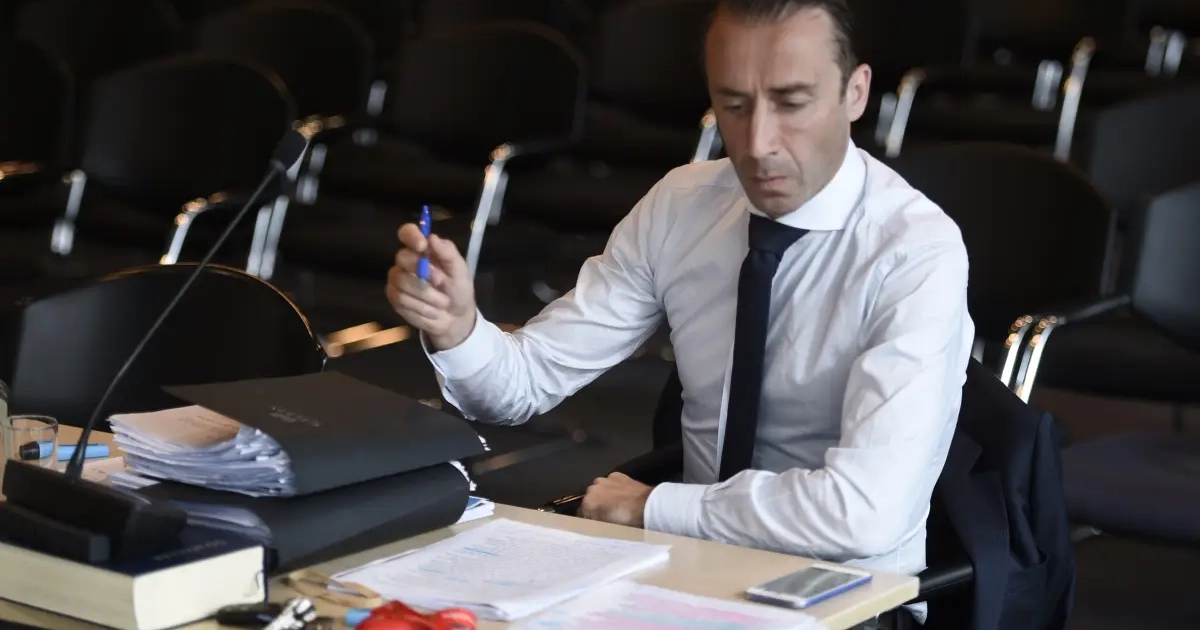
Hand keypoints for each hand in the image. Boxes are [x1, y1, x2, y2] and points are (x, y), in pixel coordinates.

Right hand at [387, 224, 476, 349]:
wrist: (456, 317)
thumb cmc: (458, 288)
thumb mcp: (460, 270)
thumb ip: (448, 252)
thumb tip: (432, 237)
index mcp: (423, 249)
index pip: (407, 233)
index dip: (411, 236)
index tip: (422, 246)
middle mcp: (406, 261)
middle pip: (402, 258)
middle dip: (423, 272)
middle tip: (440, 281)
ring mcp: (397, 279)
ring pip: (402, 282)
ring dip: (427, 295)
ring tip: (442, 302)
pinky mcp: (394, 297)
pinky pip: (401, 299)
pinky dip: (421, 307)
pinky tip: (432, 310)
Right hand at [579, 473, 652, 527]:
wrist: (647, 506)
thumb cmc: (626, 521)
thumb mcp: (607, 528)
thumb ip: (596, 524)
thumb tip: (593, 523)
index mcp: (587, 503)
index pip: (581, 513)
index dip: (588, 520)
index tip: (595, 525)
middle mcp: (592, 488)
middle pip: (589, 499)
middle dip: (595, 506)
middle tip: (606, 515)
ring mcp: (605, 479)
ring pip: (599, 489)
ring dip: (604, 495)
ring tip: (615, 504)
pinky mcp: (617, 475)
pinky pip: (610, 483)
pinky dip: (614, 488)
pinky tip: (622, 495)